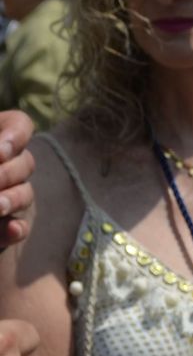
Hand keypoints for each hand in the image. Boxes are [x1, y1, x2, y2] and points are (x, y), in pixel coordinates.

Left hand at [0, 111, 36, 248]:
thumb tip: (2, 158)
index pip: (19, 125)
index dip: (16, 135)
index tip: (0, 151)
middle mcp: (2, 166)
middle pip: (26, 162)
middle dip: (9, 172)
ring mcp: (3, 197)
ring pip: (25, 194)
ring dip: (12, 199)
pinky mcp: (0, 229)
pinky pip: (18, 227)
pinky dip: (14, 230)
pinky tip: (9, 230)